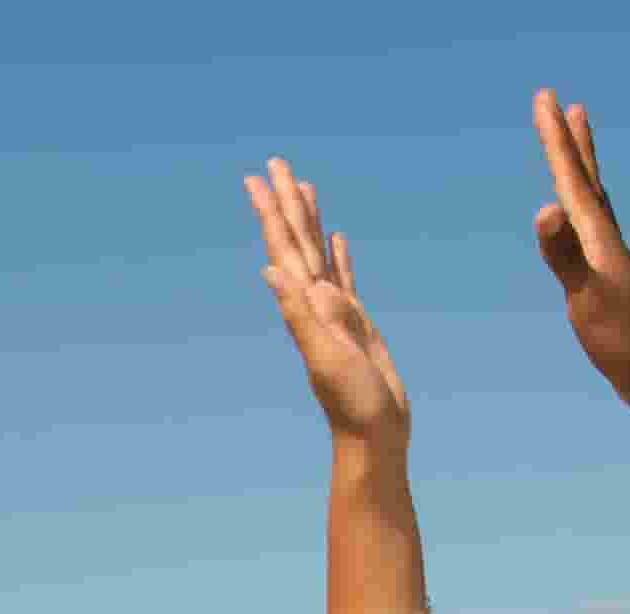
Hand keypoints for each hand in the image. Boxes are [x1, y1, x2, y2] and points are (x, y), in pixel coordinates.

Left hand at [243, 159, 407, 451]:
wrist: (373, 434)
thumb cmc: (351, 402)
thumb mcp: (323, 357)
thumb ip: (299, 316)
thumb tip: (270, 271)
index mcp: (305, 304)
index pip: (283, 247)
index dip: (270, 212)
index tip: (256, 179)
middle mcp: (314, 301)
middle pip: (298, 239)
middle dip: (286, 201)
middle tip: (275, 163)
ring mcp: (335, 310)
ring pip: (319, 251)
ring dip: (310, 220)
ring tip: (303, 186)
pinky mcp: (356, 320)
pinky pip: (344, 276)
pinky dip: (338, 254)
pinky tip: (338, 237)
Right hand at [530, 89, 629, 406]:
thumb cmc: (623, 341)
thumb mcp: (586, 297)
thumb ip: (565, 255)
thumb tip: (545, 211)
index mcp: (599, 238)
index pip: (572, 177)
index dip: (556, 137)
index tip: (545, 97)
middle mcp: (608, 241)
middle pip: (589, 180)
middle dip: (574, 143)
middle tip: (566, 106)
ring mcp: (611, 260)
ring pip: (595, 203)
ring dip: (584, 173)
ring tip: (579, 151)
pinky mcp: (611, 280)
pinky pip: (593, 231)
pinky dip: (585, 213)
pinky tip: (582, 225)